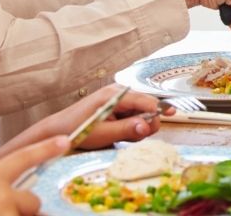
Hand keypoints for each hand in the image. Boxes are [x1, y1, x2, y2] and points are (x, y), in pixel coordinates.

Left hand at [49, 85, 166, 150]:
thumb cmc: (78, 130)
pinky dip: (132, 125)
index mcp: (114, 95)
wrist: (58, 130)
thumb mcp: (103, 134)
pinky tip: (120, 133)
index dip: (159, 107)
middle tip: (137, 137)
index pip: (144, 99)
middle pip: (146, 104)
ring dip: (138, 126)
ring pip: (141, 111)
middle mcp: (118, 92)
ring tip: (122, 136)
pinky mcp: (116, 105)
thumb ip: (126, 129)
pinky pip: (133, 114)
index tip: (172, 115)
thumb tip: (147, 126)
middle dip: (147, 121)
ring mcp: (117, 98)